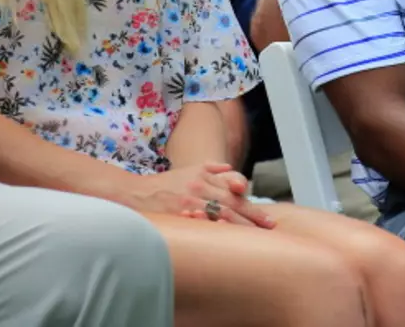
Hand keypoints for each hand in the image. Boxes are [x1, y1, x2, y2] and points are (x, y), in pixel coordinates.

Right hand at [122, 163, 275, 228]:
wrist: (136, 193)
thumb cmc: (165, 184)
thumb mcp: (189, 169)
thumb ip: (212, 168)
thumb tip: (232, 170)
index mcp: (204, 176)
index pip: (234, 191)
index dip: (251, 205)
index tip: (267, 219)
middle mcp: (199, 187)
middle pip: (231, 203)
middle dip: (252, 217)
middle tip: (269, 228)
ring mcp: (189, 201)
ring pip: (219, 213)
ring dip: (239, 225)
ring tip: (254, 237)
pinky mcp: (178, 213)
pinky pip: (200, 222)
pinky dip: (214, 228)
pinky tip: (226, 236)